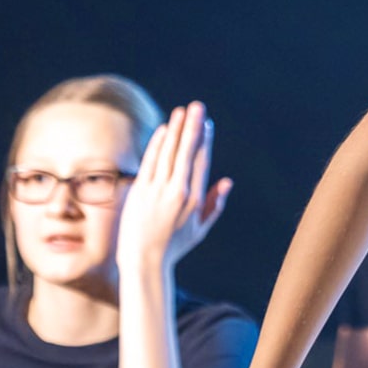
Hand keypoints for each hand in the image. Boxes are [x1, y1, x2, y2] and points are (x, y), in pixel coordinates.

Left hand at [116, 102, 232, 271]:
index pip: (201, 162)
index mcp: (194, 200)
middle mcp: (177, 192)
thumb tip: (227, 182)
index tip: (207, 123)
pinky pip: (150, 162)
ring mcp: (157, 191)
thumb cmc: (174, 245)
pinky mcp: (140, 192)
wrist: (144, 261)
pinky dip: (157, 145)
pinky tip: (164, 130)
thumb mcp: (200, 228)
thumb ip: (215, 204)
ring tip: (181, 111)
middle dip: (193, 127)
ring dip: (175, 130)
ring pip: (168, 153)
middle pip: (186, 152)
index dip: (204, 141)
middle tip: (198, 106)